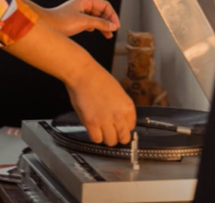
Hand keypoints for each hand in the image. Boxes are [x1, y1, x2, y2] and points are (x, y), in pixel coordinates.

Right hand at [4, 16, 134, 145]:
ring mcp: (105, 120)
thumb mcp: (117, 92)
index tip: (117, 124)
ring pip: (110, 141)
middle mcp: (119, 115)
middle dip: (117, 135)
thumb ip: (120, 109)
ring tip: (100, 128)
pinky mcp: (91, 123)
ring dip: (106, 137)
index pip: (131, 127)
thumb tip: (119, 122)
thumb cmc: (98, 78)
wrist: (83, 73)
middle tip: (109, 130)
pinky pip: (96, 139)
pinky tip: (92, 128)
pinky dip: (95, 136)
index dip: (123, 126)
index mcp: (128, 106)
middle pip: (123, 138)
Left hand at [41, 0, 119, 38]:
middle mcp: (82, 5)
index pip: (104, 5)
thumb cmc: (61, 21)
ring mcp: (79, 12)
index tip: (115, 26)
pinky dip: (95, 26)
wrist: (46, 26)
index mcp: (84, 1)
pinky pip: (89, 21)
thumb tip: (113, 26)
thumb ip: (100, 23)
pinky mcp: (75, 20)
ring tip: (108, 35)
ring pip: (96, 17)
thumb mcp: (83, 22)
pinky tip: (94, 31)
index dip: (112, 15)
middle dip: (108, 21)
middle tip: (113, 31)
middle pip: (101, 11)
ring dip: (103, 25)